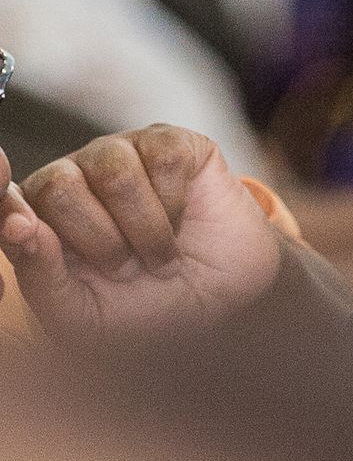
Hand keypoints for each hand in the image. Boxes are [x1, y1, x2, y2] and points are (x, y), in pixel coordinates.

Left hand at [0, 125, 284, 344]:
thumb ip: (40, 274)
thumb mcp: (81, 315)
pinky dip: (176, 205)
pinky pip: (164, 160)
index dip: (3, 199)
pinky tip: (181, 221)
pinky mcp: (173, 145)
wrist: (223, 302)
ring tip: (159, 254)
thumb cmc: (143, 310)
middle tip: (125, 267)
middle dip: (99, 241)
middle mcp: (75, 177)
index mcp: (40, 217)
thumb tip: (20, 226)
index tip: (20, 226)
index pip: (5, 197)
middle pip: (58, 184)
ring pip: (114, 172)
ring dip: (144, 229)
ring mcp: (124, 155)